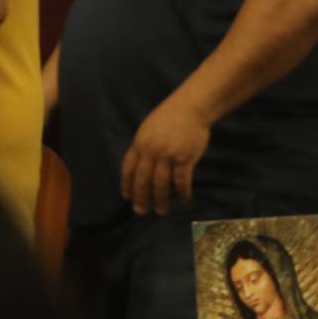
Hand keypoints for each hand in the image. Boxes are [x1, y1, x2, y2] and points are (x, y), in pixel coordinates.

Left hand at [121, 95, 210, 215]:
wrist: (191, 106)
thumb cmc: (169, 116)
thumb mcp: (148, 129)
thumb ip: (143, 147)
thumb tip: (138, 167)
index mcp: (140, 143)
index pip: (128, 168)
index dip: (127, 184)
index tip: (127, 197)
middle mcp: (151, 151)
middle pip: (143, 180)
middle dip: (141, 198)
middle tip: (141, 212)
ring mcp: (168, 155)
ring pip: (161, 184)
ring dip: (160, 200)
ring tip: (161, 211)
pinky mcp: (185, 158)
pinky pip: (182, 180)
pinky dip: (182, 192)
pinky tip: (183, 199)